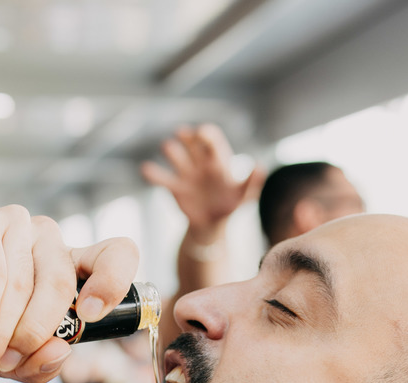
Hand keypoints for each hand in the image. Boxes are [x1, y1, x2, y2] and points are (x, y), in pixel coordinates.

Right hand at [0, 206, 138, 382]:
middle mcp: (45, 240)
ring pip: (25, 285)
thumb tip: (58, 351)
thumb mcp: (8, 355)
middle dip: (33, 338)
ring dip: (3, 334)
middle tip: (2, 368)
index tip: (91, 316)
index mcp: (66, 268)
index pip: (116, 254)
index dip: (115, 282)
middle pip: (63, 288)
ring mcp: (13, 225)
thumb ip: (39, 360)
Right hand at [140, 123, 265, 233]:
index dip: (206, 134)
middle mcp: (200, 162)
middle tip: (182, 133)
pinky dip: (152, 173)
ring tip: (169, 149)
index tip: (201, 132)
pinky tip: (146, 169)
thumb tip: (260, 166)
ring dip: (170, 149)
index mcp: (218, 160)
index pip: (212, 140)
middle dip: (186, 135)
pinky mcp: (174, 187)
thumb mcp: (244, 197)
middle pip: (190, 141)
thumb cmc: (230, 206)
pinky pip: (160, 177)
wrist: (212, 225)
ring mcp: (185, 173)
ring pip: (174, 153)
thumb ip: (252, 183)